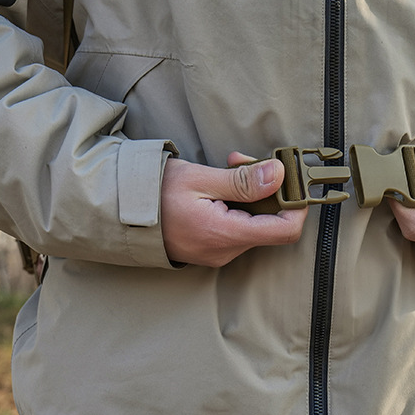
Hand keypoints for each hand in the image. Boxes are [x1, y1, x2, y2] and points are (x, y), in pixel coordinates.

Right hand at [160, 153, 308, 266]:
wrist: (118, 212)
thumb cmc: (154, 193)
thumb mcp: (200, 179)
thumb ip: (242, 181)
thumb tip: (280, 175)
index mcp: (224, 234)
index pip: (285, 230)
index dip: (296, 205)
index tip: (291, 179)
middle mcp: (225, 251)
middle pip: (270, 222)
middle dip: (266, 188)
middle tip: (242, 161)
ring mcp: (217, 253)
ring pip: (254, 222)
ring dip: (250, 193)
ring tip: (227, 168)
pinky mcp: (211, 248)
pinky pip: (238, 226)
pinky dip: (237, 204)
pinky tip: (220, 186)